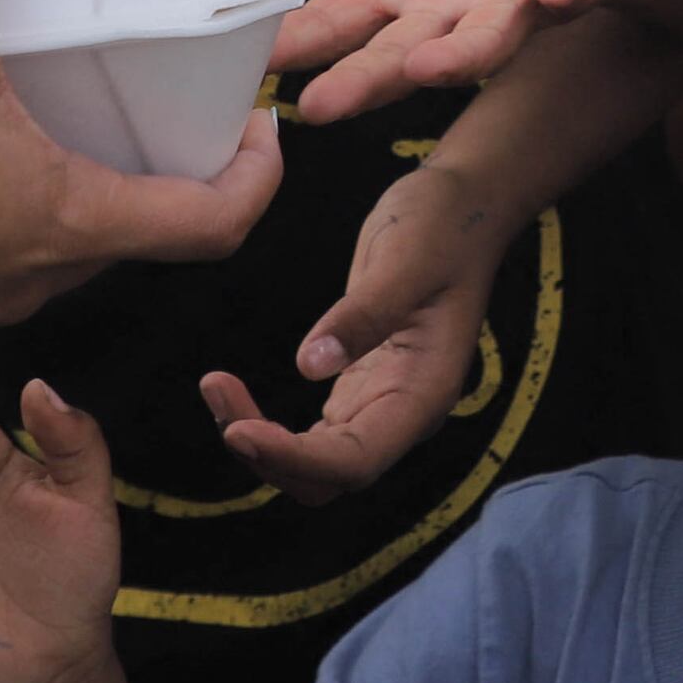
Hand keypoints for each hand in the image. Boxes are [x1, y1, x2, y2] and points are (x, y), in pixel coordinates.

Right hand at [0, 0, 281, 327]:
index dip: (255, 174)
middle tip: (157, 93)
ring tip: (56, 95)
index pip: (211, 222)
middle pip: (135, 228)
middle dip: (159, 164)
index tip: (259, 121)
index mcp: (72, 223)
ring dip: (70, 176)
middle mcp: (34, 275)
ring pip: (54, 239)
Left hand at [202, 154, 523, 502]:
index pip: (355, 460)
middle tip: (219, 397)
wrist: (465, 206)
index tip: (239, 431)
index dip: (294, 458)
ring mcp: (382, 402)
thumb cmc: (443, 227)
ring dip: (262, 443)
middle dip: (269, 456)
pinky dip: (270, 425)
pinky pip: (313, 432)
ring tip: (216, 389)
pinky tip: (236, 392)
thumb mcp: (404, 261)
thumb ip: (362, 315)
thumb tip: (309, 366)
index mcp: (424, 392)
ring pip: (317, 460)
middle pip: (331, 475)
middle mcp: (404, 412)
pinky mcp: (361, 384)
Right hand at [269, 0, 659, 125]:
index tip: (258, 62)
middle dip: (366, 78)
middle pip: (402, 52)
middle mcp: (451, 12)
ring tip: (431, 66)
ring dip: (461, 54)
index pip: (342, 20)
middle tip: (321, 106)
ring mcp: (513, 4)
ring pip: (484, 40)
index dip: (302, 40)